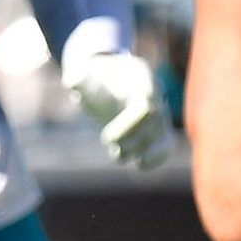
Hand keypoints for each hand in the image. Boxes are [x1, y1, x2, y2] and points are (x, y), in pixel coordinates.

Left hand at [64, 37, 166, 169]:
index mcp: (139, 77)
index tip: (107, 139)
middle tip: (108, 142)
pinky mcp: (159, 128)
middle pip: (155, 120)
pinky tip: (142, 165)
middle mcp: (155, 94)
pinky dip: (158, 157)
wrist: (108, 80)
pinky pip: (166, 143)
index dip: (130, 124)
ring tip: (118, 154)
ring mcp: (159, 111)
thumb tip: (73, 82)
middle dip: (131, 137)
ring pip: (161, 134)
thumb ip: (79, 78)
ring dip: (139, 149)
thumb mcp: (83, 75)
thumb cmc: (94, 78)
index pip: (145, 104)